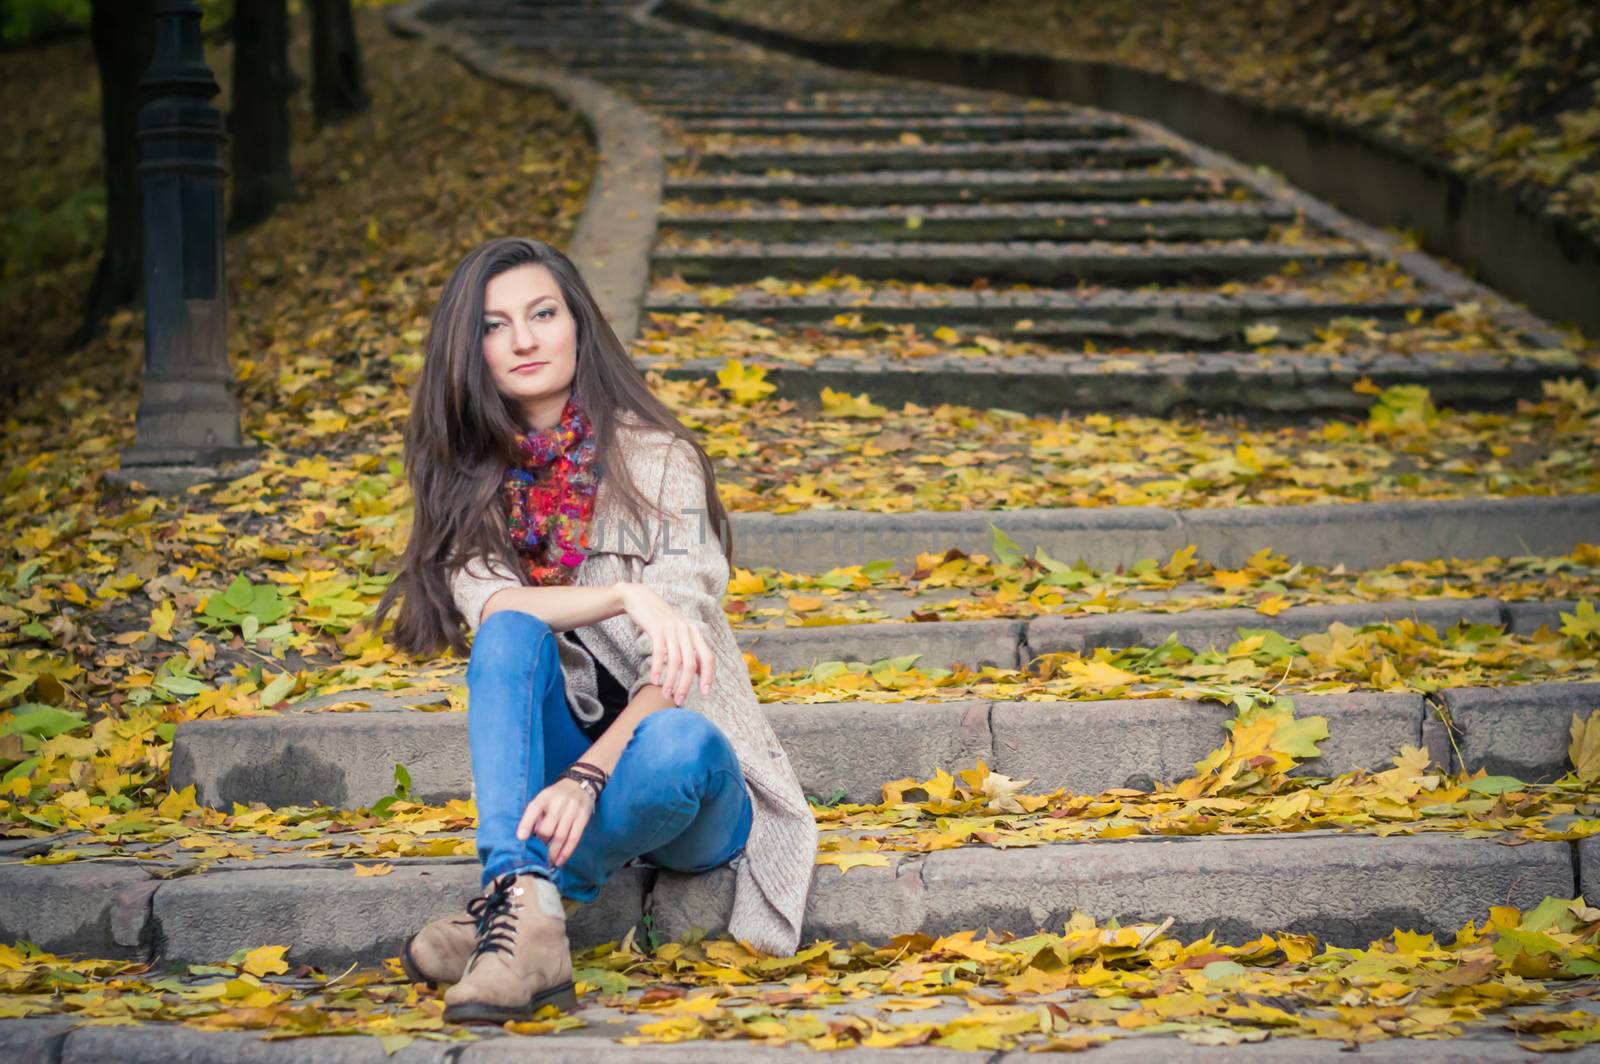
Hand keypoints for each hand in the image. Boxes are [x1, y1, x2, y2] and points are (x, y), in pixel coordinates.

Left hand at [516, 778, 593, 867]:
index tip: (521, 838)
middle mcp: (559, 802)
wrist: (581, 783)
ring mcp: (573, 809)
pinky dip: (566, 851)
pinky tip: (560, 860)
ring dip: (553, 852)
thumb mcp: (544, 798)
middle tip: (537, 856)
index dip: (527, 824)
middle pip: (548, 828)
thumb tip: (528, 837)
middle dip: (541, 844)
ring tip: (547, 863)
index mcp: (545, 796)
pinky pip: (575, 837)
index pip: (534, 809)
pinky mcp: (583, 817)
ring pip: (561, 835)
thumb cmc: (556, 795)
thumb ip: (536, 814)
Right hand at [617, 583, 713, 703]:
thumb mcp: (678, 632)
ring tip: (666, 694)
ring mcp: (672, 629)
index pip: (708, 657)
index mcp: (694, 632)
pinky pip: (660, 653)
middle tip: (679, 700)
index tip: (705, 693)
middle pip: (691, 663)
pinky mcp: (657, 628)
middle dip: (686, 685)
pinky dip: (658, 668)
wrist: (640, 598)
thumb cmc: (659, 620)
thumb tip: (697, 671)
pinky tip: (655, 680)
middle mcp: (686, 630)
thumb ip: (688, 648)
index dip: (708, 676)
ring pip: (675, 661)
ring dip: (671, 681)